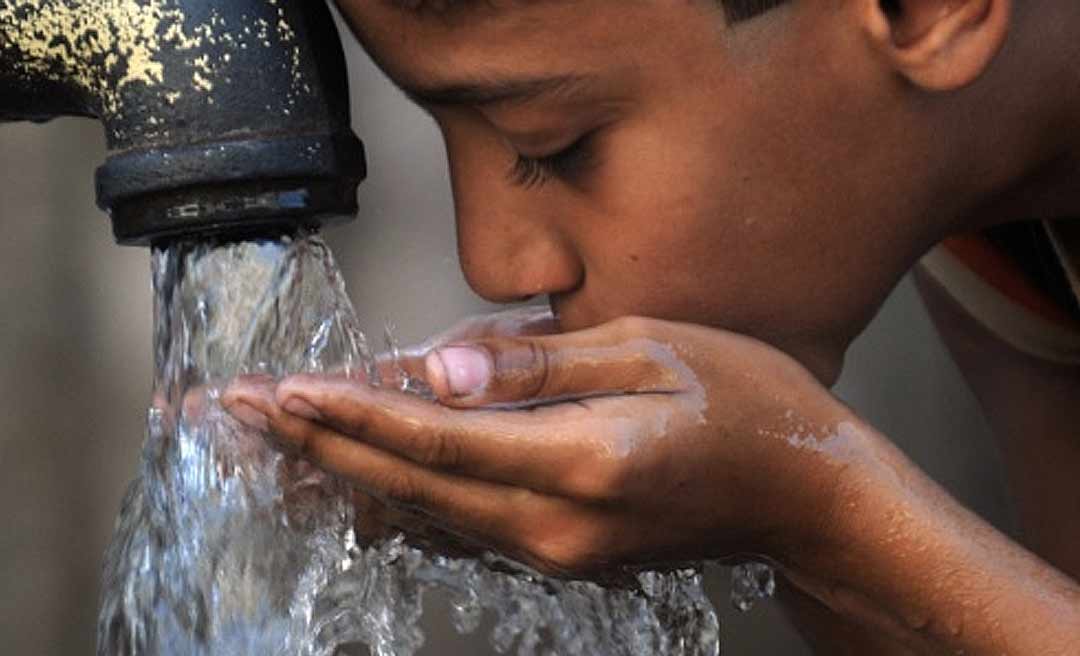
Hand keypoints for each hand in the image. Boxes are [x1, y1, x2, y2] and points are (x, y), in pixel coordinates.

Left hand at [224, 315, 866, 576]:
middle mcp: (558, 522)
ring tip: (276, 445)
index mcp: (584, 459)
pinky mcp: (562, 555)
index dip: (352, 413)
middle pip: (410, 485)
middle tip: (244, 414)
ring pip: (423, 514)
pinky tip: (354, 486)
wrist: (806, 495)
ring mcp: (558, 551)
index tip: (284, 392)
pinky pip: (459, 528)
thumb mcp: (651, 347)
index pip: (437, 436)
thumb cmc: (747, 403)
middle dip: (320, 446)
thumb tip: (442, 369)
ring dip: (345, 476)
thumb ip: (537, 363)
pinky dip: (398, 501)